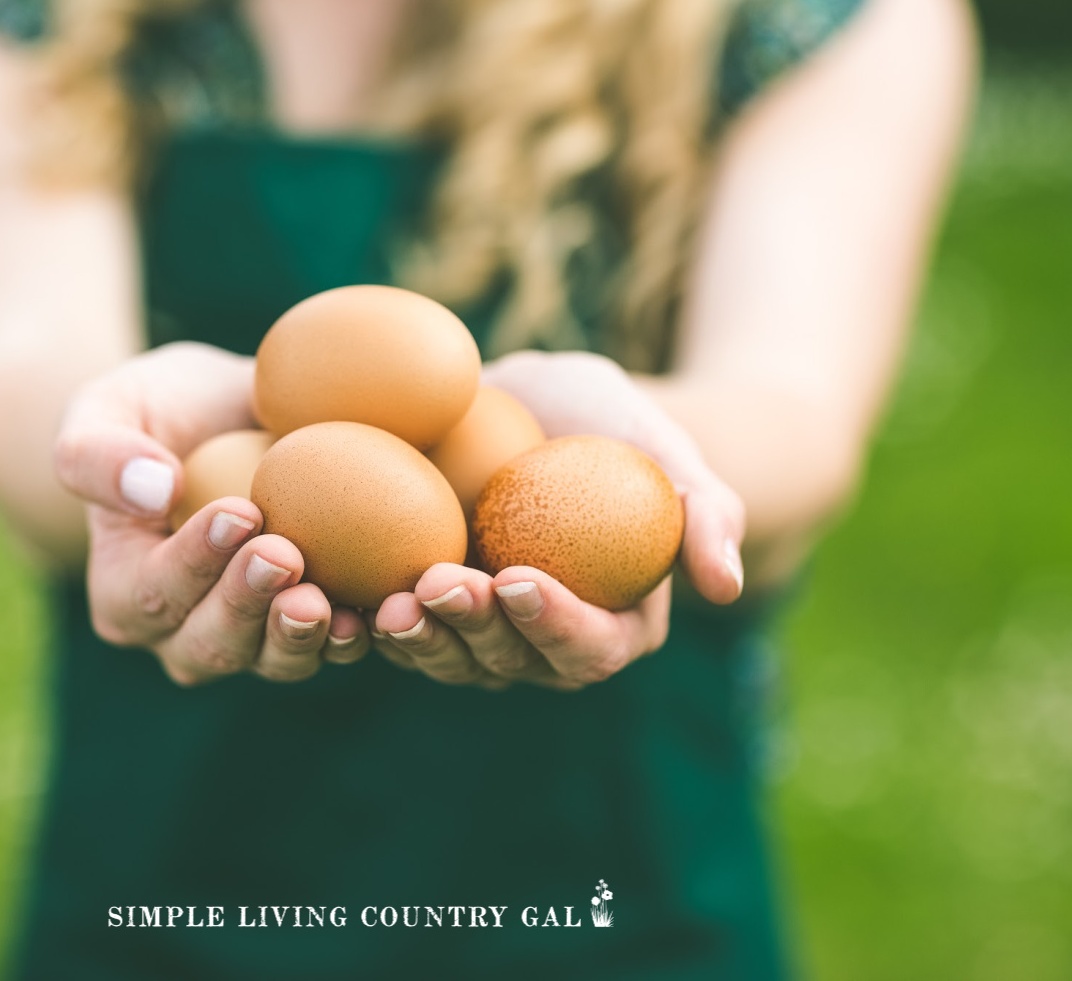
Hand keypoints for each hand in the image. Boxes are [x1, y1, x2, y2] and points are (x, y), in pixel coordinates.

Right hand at [54, 342, 371, 685]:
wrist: (231, 417)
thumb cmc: (157, 410)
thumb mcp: (105, 408)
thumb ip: (97, 452)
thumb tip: (155, 489)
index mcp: (125, 595)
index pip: (153, 592)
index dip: (194, 562)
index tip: (240, 512)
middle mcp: (184, 636)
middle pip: (213, 642)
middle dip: (248, 604)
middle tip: (285, 554)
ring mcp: (253, 640)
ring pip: (274, 659)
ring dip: (302, 635)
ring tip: (328, 600)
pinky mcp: (313, 628)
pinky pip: (333, 645)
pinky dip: (357, 633)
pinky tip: (380, 608)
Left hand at [370, 349, 745, 690]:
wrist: (536, 405)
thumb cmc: (612, 426)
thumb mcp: (666, 449)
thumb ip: (706, 515)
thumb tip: (725, 588)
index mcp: (612, 627)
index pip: (588, 648)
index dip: (553, 625)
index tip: (519, 577)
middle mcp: (543, 646)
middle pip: (509, 664)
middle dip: (474, 632)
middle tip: (442, 583)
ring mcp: (481, 636)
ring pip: (448, 658)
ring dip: (419, 637)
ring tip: (391, 599)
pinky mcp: (427, 612)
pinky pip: (401, 629)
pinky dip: (371, 619)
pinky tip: (346, 593)